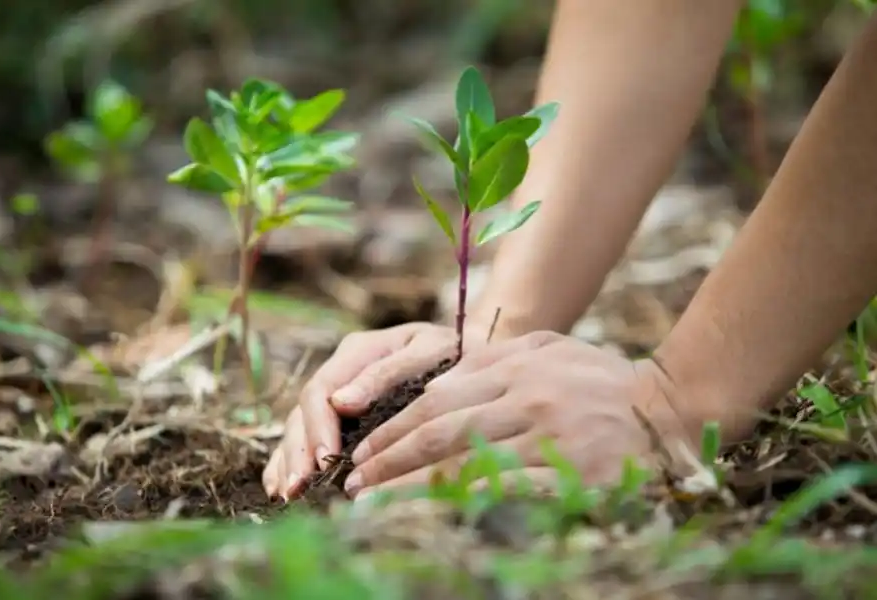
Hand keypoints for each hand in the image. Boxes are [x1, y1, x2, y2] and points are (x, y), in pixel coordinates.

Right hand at [262, 321, 491, 499]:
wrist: (471, 352)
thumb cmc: (454, 353)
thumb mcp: (428, 352)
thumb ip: (386, 373)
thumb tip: (341, 404)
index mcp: (358, 351)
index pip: (321, 390)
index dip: (318, 428)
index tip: (324, 460)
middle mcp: (341, 372)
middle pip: (303, 413)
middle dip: (298, 452)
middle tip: (297, 489)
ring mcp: (338, 394)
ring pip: (299, 427)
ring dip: (288, 462)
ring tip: (286, 495)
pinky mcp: (341, 415)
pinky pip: (306, 437)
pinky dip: (288, 461)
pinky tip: (280, 487)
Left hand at [343, 331, 705, 498]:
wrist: (674, 408)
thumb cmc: (604, 380)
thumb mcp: (550, 349)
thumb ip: (496, 360)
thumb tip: (438, 380)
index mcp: (516, 364)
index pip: (437, 398)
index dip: (393, 429)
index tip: (362, 452)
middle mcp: (527, 395)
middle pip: (439, 430)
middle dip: (388, 460)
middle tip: (354, 484)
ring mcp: (549, 434)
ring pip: (464, 463)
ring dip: (411, 489)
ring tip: (374, 506)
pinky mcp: (572, 472)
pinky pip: (505, 492)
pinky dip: (461, 506)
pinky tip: (434, 519)